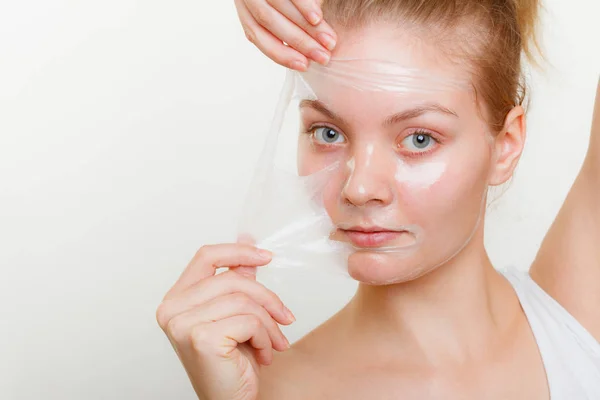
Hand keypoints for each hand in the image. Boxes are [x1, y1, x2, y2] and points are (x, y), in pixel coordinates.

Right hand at [156, 243, 294, 399]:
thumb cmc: (232, 362)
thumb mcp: (236, 313)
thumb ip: (238, 278)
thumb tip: (249, 241)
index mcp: (176, 298)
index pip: (206, 256)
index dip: (238, 251)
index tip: (267, 256)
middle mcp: (171, 309)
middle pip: (231, 277)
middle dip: (267, 297)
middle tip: (286, 317)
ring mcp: (182, 323)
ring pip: (243, 299)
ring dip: (269, 323)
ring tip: (275, 342)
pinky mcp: (201, 338)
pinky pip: (248, 320)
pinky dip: (266, 337)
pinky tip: (265, 354)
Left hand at [234, 0, 336, 70]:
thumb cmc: (278, 0)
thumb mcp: (272, 12)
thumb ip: (282, 29)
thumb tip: (304, 55)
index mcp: (245, 10)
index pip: (258, 36)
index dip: (281, 54)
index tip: (304, 66)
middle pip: (270, 23)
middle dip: (299, 44)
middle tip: (323, 57)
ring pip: (280, 8)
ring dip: (308, 28)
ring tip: (329, 40)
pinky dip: (304, 6)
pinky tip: (318, 17)